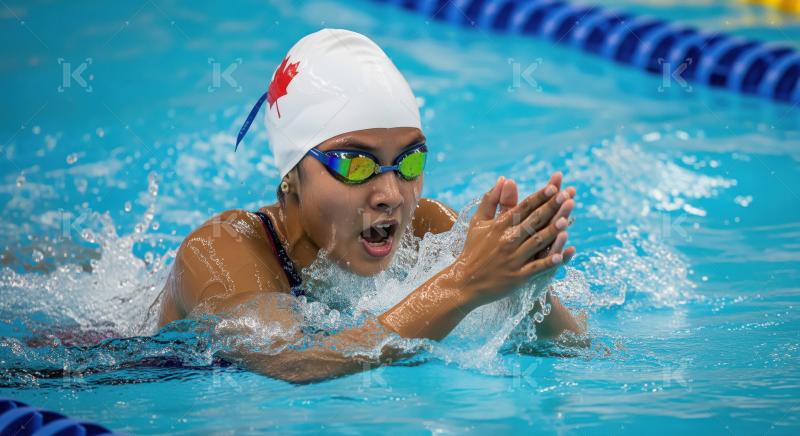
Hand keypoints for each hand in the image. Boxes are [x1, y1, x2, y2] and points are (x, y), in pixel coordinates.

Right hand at [453, 174, 574, 307]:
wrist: (464, 282)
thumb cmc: (472, 249)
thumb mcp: (478, 222)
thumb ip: (491, 200)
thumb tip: (504, 179)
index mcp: (499, 226)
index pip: (523, 208)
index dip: (539, 197)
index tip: (554, 187)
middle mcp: (507, 240)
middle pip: (533, 221)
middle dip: (551, 208)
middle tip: (567, 196)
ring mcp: (513, 259)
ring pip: (536, 242)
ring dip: (552, 231)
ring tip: (566, 220)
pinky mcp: (517, 277)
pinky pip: (536, 268)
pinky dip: (548, 262)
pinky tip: (562, 256)